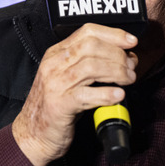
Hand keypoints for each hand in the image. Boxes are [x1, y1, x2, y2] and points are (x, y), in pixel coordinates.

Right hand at [12, 23, 138, 165]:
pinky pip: (86, 95)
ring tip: (128, 80)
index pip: (87, 32)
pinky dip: (106, 94)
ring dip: (116, 72)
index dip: (113, 34)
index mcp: (57, 53)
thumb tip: (125, 58)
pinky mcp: (59, 105)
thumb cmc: (56, 106)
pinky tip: (118, 95)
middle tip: (131, 67)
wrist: (33, 133)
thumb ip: (91, 64)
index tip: (131, 41)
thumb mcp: (69, 78)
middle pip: (91, 46)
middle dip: (117, 55)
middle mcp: (54, 64)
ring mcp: (55, 84)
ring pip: (91, 67)